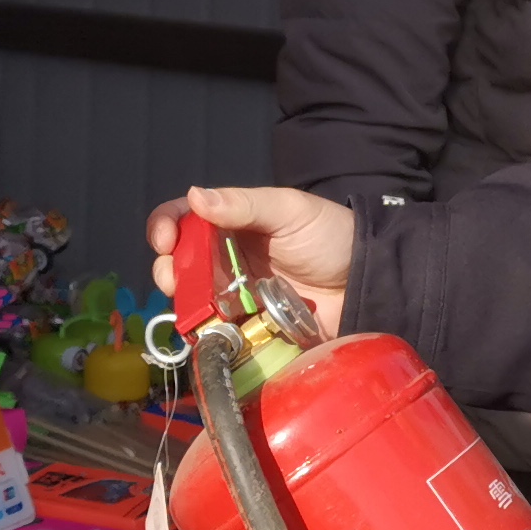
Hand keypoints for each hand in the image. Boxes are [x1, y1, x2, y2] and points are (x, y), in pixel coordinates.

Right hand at [145, 185, 357, 336]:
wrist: (366, 283)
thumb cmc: (331, 236)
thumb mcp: (290, 211)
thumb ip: (244, 205)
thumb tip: (195, 197)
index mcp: (232, 224)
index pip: (184, 219)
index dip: (165, 226)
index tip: (164, 239)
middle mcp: (226, 259)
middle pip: (179, 263)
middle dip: (167, 269)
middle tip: (174, 279)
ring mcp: (236, 296)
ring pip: (193, 300)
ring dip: (183, 303)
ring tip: (192, 307)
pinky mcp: (249, 328)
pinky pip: (217, 331)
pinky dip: (207, 332)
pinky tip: (210, 330)